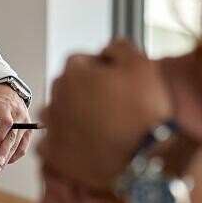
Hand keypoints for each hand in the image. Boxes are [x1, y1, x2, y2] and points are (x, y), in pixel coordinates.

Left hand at [0, 83, 31, 174]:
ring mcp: (25, 122)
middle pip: (13, 135)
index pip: (6, 122)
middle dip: (5, 151)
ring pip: (19, 142)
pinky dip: (17, 154)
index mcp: (5, 107)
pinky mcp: (28, 128)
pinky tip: (8, 161)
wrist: (9, 91)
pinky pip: (24, 144)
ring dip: (9, 157)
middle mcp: (17, 115)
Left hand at [38, 39, 171, 190]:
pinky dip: (65, 143)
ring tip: (100, 128)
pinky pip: (52, 143)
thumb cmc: (146, 110)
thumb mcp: (140, 63)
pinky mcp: (55, 155)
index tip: (113, 83)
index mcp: (74, 73)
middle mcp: (57, 98)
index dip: (100, 71)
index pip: (80, 62)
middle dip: (84, 93)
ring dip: (72, 117)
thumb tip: (107, 51)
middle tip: (110, 106)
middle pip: (66, 87)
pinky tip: (86, 145)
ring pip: (57, 114)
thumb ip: (118, 48)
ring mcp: (54, 127)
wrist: (149, 154)